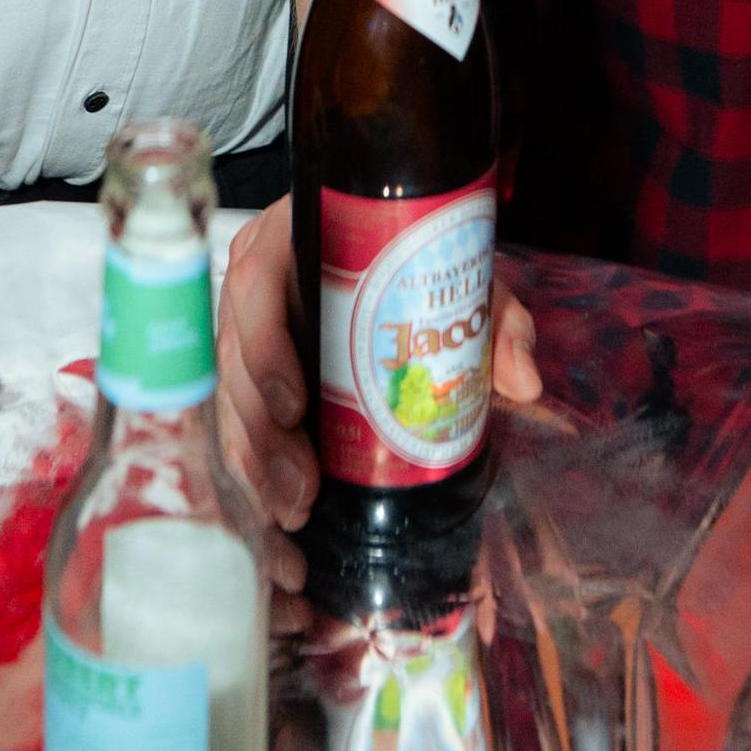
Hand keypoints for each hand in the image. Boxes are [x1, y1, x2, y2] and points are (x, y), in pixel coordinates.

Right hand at [215, 195, 540, 591]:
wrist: (402, 253)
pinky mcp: (247, 369)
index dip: (263, 346)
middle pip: (233, 357)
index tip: (295, 406)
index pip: (254, 283)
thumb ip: (497, 321)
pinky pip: (231, 417)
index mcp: (294, 237)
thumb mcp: (462, 277)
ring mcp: (243, 326)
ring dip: (253, 461)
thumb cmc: (424, 258)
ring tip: (293, 513)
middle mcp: (256, 280)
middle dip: (260, 435)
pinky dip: (248, 468)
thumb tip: (523, 382)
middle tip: (301, 492)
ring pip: (227, 397)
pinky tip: (271, 513)